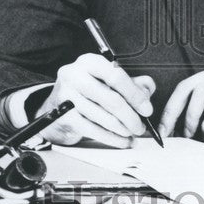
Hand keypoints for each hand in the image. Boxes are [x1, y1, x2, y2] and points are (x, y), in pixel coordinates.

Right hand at [36, 53, 155, 146]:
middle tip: (141, 126)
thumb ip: (131, 82)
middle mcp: (75, 75)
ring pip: (102, 117)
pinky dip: (111, 138)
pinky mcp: (62, 116)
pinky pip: (92, 130)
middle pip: (111, 99)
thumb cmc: (87, 90)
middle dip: (130, 116)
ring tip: (133, 133)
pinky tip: (122, 141)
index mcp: (89, 62)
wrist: (55, 105)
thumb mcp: (107, 79)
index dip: (135, 94)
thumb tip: (148, 89)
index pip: (116, 76)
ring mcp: (66, 96)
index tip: (147, 109)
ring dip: (122, 129)